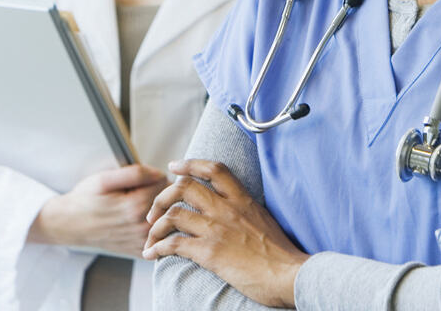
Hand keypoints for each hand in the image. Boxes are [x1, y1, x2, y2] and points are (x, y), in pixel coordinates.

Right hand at [29, 164, 167, 257]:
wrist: (69, 225)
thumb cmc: (85, 200)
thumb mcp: (104, 179)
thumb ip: (135, 173)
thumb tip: (159, 172)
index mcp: (134, 206)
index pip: (165, 184)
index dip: (157, 175)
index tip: (146, 176)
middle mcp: (141, 227)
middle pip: (168, 202)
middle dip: (160, 192)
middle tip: (143, 188)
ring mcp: (140, 241)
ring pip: (165, 218)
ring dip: (159, 209)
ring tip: (140, 203)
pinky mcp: (138, 250)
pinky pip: (159, 235)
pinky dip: (155, 225)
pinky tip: (140, 218)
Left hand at [142, 159, 305, 308]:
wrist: (289, 275)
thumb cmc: (281, 254)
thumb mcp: (263, 219)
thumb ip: (245, 211)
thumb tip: (234, 212)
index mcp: (241, 199)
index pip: (213, 169)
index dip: (190, 164)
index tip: (174, 166)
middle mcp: (226, 209)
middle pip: (184, 187)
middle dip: (162, 197)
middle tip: (154, 210)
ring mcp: (216, 229)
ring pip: (174, 215)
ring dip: (156, 225)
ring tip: (150, 236)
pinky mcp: (210, 252)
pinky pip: (174, 243)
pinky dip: (158, 248)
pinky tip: (152, 254)